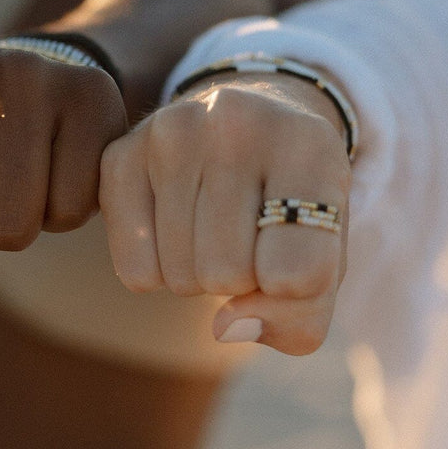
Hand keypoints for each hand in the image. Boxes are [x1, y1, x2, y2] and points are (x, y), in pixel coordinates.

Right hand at [100, 75, 350, 354]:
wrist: (248, 123)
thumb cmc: (290, 204)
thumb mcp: (327, 255)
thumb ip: (299, 315)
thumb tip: (225, 326)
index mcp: (309, 144)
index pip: (298, 272)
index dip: (293, 293)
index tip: (294, 257)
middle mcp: (235, 122)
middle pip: (228, 274)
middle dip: (239, 280)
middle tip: (246, 239)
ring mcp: (169, 133)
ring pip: (180, 275)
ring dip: (197, 276)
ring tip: (211, 230)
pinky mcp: (120, 154)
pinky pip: (134, 269)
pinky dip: (156, 272)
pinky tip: (172, 229)